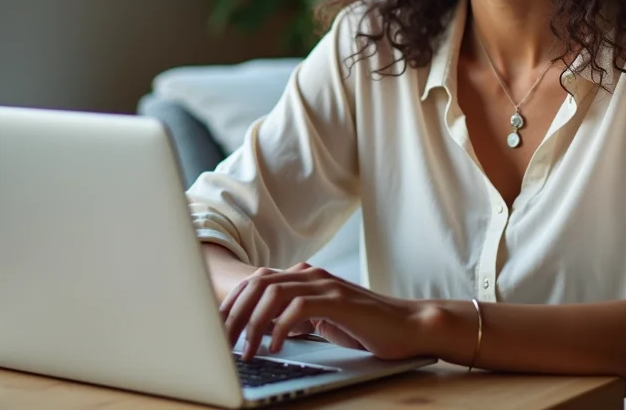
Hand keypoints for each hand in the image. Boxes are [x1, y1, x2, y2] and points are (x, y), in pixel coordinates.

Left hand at [220, 262, 433, 361]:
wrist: (408, 326)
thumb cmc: (367, 328)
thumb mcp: (323, 320)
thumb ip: (296, 316)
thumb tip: (262, 329)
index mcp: (305, 276)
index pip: (257, 281)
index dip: (232, 303)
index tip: (217, 328)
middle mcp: (312, 274)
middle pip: (258, 284)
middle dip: (234, 314)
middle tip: (221, 342)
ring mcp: (325, 285)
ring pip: (273, 294)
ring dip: (253, 324)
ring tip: (246, 351)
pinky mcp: (338, 301)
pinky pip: (297, 308)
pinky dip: (280, 328)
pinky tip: (274, 347)